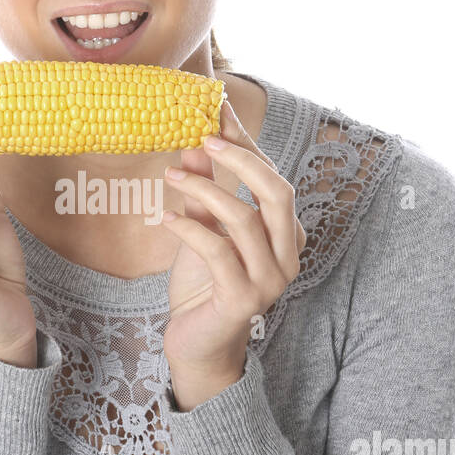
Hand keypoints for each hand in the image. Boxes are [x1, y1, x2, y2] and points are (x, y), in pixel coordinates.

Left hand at [160, 97, 306, 405]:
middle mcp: (287, 256)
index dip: (247, 143)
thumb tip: (193, 143)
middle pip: (278, 192)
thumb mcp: (203, 228)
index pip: (273, 177)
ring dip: (205, 190)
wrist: (196, 343)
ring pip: (246, 219)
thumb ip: (204, 190)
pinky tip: (166, 216)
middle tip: (203, 137)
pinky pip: (218, 251)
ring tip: (171, 174)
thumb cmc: (203, 284)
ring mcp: (269, 280)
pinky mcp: (242, 299)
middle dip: (241, 159)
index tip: (218, 112)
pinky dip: (190, 227)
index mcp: (286, 234)